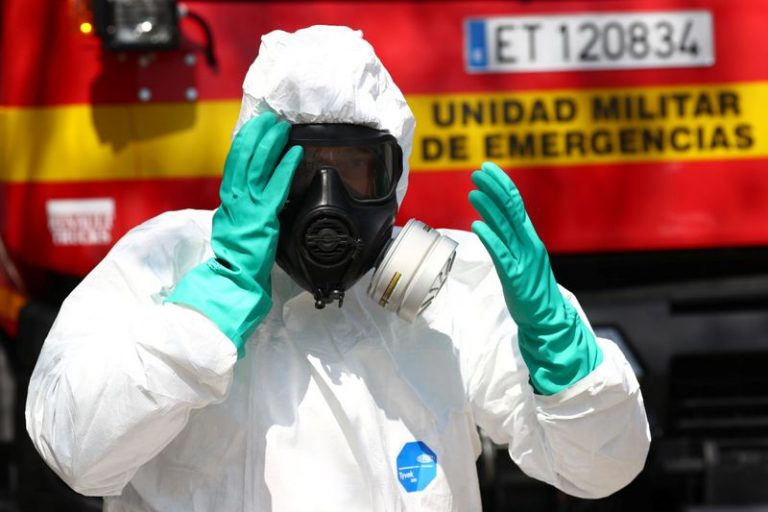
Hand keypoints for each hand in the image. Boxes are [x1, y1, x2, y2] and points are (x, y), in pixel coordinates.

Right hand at [167, 113, 302, 354]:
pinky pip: (276, 186)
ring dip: (271, 143)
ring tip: (283, 128)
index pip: (234, 163)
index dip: (245, 142)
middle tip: (271, 120)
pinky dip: (286, 167)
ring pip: (256, 164)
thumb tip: (249, 196)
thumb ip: (240, 209)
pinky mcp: (262, 217)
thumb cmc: (237, 258)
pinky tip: (295, 154)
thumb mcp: (233, 227)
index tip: (255, 127)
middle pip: (242, 156)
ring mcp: (247, 206)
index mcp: (227, 200)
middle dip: (257, 134)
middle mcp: (233, 198)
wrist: (232, 279)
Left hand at [468, 162, 601, 393]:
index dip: (501, 184)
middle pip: (512, 209)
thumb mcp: (522, 260)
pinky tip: (478, 226)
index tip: (487, 169)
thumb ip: (511, 241)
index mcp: (530, 239)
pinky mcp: (516, 277)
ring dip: (489, 208)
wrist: (548, 319)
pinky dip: (490, 238)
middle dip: (494, 188)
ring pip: (506, 227)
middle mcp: (529, 244)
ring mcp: (524, 260)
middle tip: (477, 171)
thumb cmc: (532, 290)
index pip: (516, 204)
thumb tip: (494, 222)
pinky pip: (502, 254)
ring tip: (473, 192)